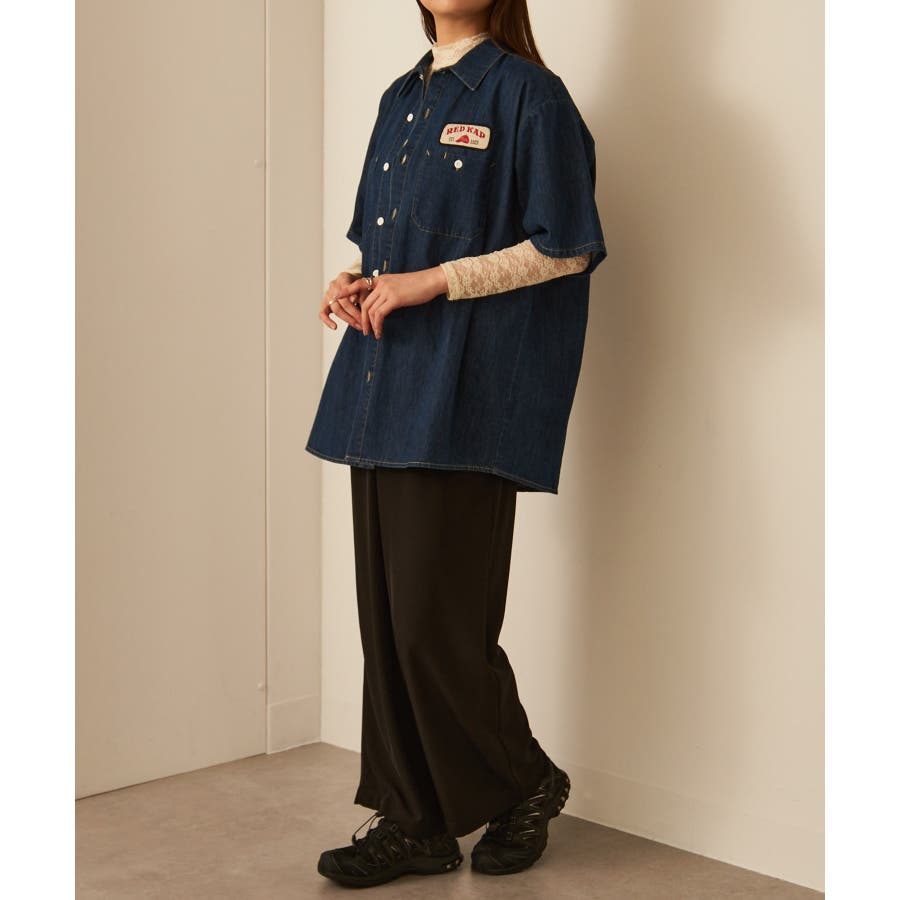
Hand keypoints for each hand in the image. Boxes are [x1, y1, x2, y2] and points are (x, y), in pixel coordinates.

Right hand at [320, 271, 367, 330]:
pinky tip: (335, 327)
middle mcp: (333, 285)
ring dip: (348, 320)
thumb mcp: (363, 286)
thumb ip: (360, 292)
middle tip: (364, 324)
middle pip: (342, 303)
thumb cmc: (360, 285)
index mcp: (343, 278)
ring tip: (359, 326)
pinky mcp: (324, 303)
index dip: (356, 304)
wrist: (353, 282)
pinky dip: (327, 321)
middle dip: (355, 315)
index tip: (365, 315)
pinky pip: (322, 314)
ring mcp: (327, 294)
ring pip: (335, 309)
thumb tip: (353, 299)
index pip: (347, 292)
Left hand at [333, 266, 448, 338]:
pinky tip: (380, 332)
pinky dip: (377, 325)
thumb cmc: (418, 285)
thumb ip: (388, 292)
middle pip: (364, 303)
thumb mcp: (399, 285)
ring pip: (370, 310)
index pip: (359, 283)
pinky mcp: (394, 299)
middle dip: (361, 318)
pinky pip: (379, 314)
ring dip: (369, 325)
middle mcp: (381, 283)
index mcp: (381, 279)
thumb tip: (382, 304)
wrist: (431, 281)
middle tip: (363, 330)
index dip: (347, 290)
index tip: (337, 296)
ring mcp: (387, 290)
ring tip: (372, 334)